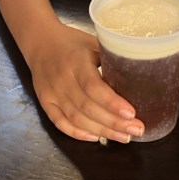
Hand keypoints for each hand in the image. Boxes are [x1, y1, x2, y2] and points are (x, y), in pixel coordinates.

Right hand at [27, 22, 144, 143]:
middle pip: (88, 108)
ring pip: (77, 119)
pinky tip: (95, 138)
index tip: (132, 114)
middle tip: (136, 130)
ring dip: (101, 131)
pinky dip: (77, 133)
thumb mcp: (93, 43)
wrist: (40, 41)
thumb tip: (138, 75)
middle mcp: (63, 80)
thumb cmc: (72, 42)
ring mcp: (52, 93)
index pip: (94, 88)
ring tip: (123, 137)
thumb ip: (110, 58)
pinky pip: (60, 123)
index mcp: (77, 62)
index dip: (113, 103)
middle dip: (114, 123)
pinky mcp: (45, 103)